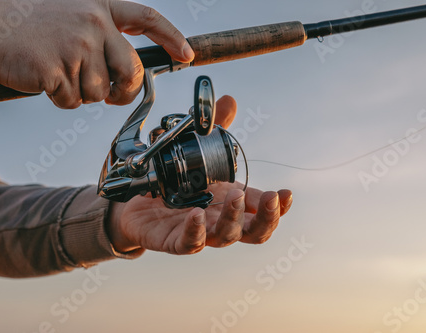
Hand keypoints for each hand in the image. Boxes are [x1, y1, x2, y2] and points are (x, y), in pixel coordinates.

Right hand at [0, 0, 192, 107]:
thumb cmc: (26, 20)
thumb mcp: (69, 11)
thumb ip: (99, 33)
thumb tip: (123, 71)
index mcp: (98, 6)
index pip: (146, 17)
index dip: (171, 37)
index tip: (187, 55)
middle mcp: (93, 23)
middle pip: (132, 71)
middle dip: (125, 91)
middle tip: (114, 95)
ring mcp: (75, 46)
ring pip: (99, 92)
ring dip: (81, 92)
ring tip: (57, 72)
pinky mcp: (57, 69)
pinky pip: (71, 100)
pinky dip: (59, 98)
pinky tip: (43, 79)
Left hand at [106, 96, 292, 253]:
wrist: (138, 202)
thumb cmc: (175, 182)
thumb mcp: (196, 152)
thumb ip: (214, 129)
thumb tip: (229, 102)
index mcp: (230, 201)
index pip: (261, 208)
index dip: (278, 205)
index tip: (286, 193)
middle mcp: (220, 220)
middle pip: (254, 231)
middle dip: (267, 217)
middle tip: (270, 199)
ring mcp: (200, 232)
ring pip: (226, 236)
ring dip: (233, 219)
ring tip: (234, 197)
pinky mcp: (174, 240)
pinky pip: (188, 243)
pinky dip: (195, 232)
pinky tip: (196, 215)